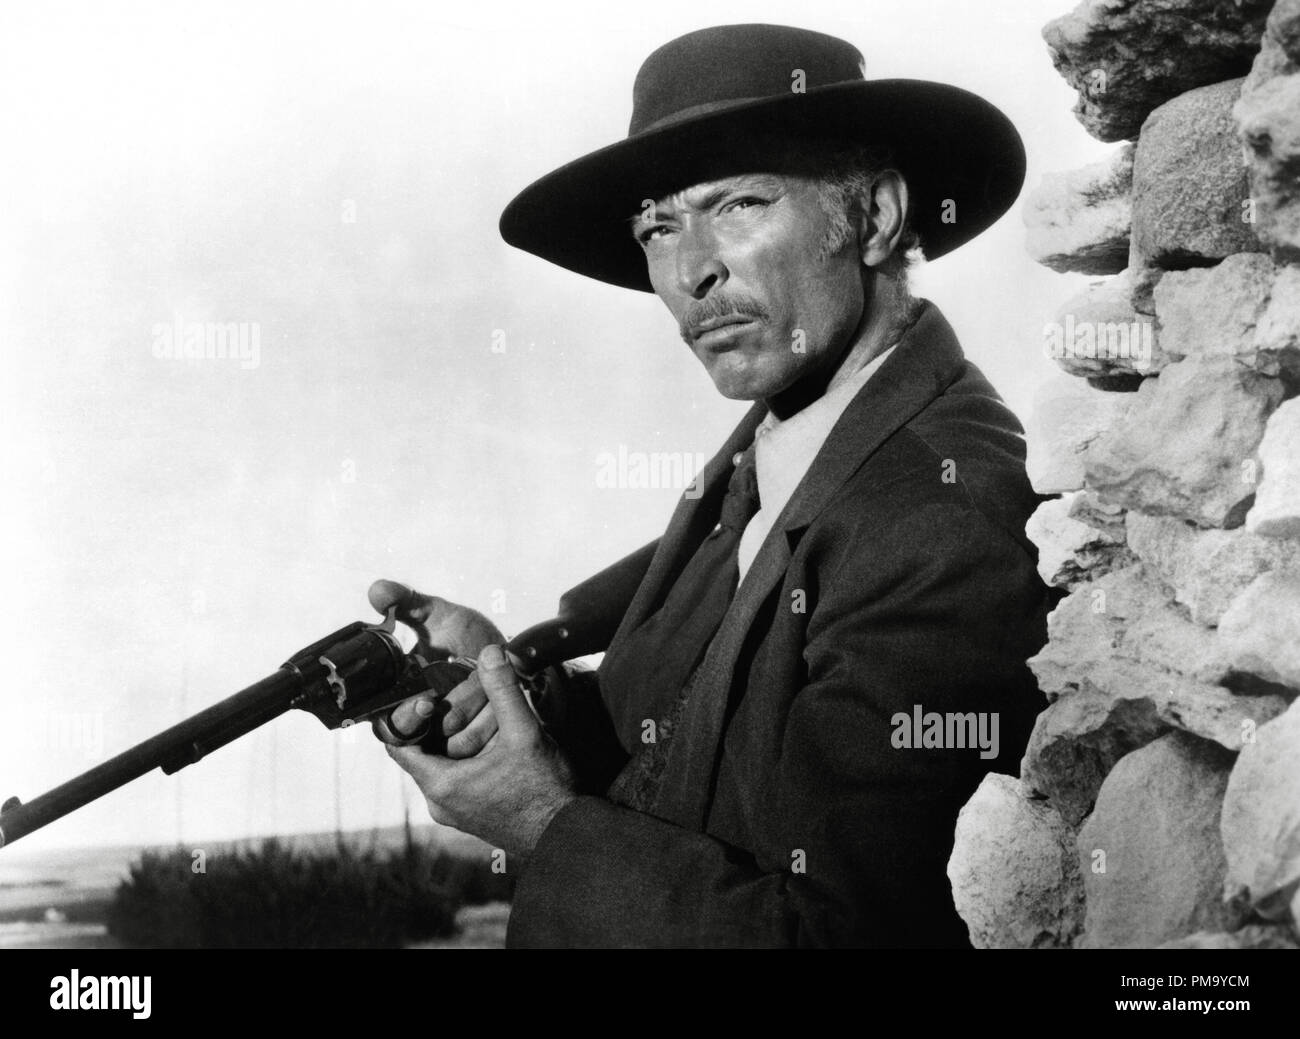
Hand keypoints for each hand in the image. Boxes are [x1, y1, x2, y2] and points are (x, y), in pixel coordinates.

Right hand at [367, 579, 504, 756]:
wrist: (508, 655)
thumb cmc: (465, 636)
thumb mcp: (437, 615)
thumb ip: (407, 604)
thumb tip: (378, 590)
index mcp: (400, 698)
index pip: (390, 725)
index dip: (407, 718)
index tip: (426, 702)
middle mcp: (422, 724)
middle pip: (428, 737)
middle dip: (453, 708)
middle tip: (468, 688)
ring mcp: (451, 739)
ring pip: (459, 740)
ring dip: (478, 706)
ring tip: (489, 681)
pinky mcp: (479, 746)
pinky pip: (485, 743)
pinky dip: (496, 718)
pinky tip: (502, 699)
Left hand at [384, 644, 577, 860]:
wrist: (565, 835)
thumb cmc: (544, 793)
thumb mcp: (524, 734)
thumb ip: (504, 691)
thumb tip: (490, 653)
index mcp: (441, 784)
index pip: (398, 744)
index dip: (408, 715)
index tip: (430, 696)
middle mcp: (440, 802)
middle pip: (420, 751)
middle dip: (437, 722)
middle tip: (458, 700)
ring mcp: (454, 810)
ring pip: (439, 763)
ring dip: (454, 738)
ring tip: (478, 718)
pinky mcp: (470, 813)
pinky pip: (454, 777)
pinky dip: (465, 755)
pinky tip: (491, 742)